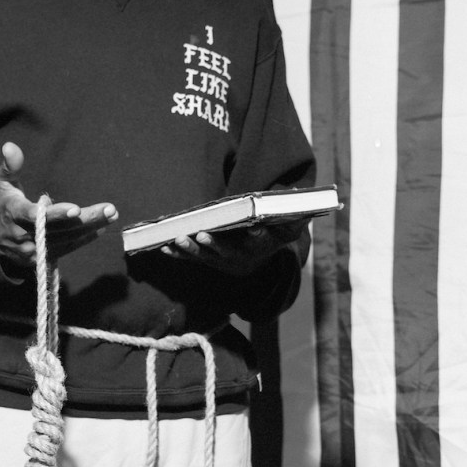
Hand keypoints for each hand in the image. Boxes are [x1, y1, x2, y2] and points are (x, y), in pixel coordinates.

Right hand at [0, 142, 115, 270]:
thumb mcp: (0, 182)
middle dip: (86, 219)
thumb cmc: (1, 203)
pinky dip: (84, 239)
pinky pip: (66, 248)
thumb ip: (9, 165)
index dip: (56, 214)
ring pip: (66, 239)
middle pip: (58, 228)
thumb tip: (10, 146)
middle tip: (109, 209)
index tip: (76, 210)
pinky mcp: (41, 259)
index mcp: (13, 213)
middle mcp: (23, 235)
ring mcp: (32, 251)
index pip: (34, 216)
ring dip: (91, 228)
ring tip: (111, 215)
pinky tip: (100, 228)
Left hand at [161, 218, 305, 276]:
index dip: (259, 235)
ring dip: (189, 249)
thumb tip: (302, 202)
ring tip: (177, 239)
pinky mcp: (206, 260)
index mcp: (259, 248)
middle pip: (225, 253)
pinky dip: (177, 254)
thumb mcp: (288, 230)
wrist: (255, 264)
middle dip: (213, 244)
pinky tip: (163, 246)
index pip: (261, 241)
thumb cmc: (271, 240)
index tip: (256, 230)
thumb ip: (296, 219)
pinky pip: (189, 258)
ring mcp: (219, 261)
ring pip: (203, 257)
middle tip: (201, 235)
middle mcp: (238, 258)